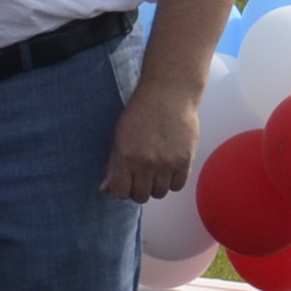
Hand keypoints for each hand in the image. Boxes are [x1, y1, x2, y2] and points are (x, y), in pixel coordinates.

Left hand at [102, 83, 200, 202]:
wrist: (169, 94)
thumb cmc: (141, 112)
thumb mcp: (120, 136)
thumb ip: (113, 165)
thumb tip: (105, 190)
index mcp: (126, 156)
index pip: (121, 192)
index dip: (123, 189)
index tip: (127, 182)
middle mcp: (146, 163)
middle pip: (141, 196)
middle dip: (139, 189)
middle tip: (142, 175)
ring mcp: (167, 163)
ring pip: (160, 193)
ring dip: (157, 185)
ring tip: (157, 169)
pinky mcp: (185, 160)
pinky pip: (177, 185)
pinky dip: (173, 180)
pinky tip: (169, 167)